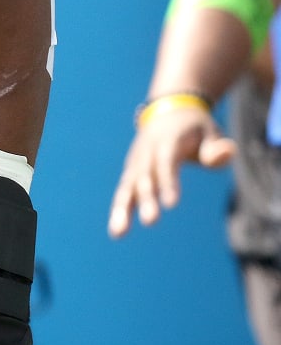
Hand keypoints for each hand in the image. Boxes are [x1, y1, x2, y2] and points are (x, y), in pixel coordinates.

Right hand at [107, 98, 232, 237]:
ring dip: (122, 210)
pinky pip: (124, 192)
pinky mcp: (131, 172)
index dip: (168, 182)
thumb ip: (217, 147)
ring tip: (118, 233)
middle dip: (147, 200)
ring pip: (127, 187)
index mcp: (166, 140)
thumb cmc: (194, 128)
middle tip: (151, 222)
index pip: (166, 162)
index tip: (171, 204)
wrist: (167, 111)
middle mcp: (146, 152)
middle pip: (145, 178)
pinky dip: (119, 210)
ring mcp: (136, 162)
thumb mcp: (210, 132)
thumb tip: (226, 153)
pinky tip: (117, 232)